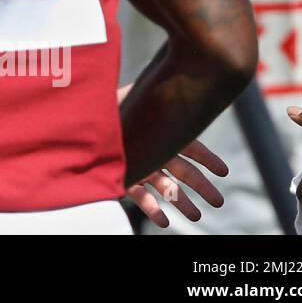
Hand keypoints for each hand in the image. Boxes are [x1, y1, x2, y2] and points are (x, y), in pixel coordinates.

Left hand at [117, 82, 227, 225]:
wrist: (79, 121)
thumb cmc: (106, 107)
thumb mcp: (127, 98)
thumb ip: (147, 96)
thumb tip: (169, 81)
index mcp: (158, 132)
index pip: (188, 145)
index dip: (206, 158)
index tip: (223, 172)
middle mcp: (153, 151)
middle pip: (182, 171)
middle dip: (201, 186)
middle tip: (218, 202)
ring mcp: (141, 166)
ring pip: (166, 187)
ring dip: (181, 202)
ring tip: (196, 216)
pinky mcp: (125, 179)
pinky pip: (141, 197)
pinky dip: (152, 209)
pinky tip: (164, 221)